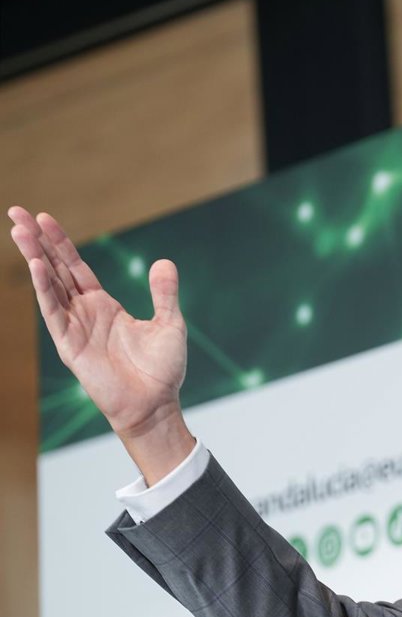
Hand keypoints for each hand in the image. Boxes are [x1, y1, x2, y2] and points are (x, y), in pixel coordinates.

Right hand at [9, 206, 193, 481]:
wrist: (155, 404)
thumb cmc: (162, 370)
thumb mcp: (170, 324)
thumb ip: (164, 294)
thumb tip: (163, 262)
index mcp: (104, 305)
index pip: (76, 267)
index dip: (60, 243)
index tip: (44, 217)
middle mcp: (85, 313)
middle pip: (55, 269)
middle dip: (37, 241)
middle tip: (16, 211)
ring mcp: (75, 327)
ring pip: (49, 285)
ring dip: (34, 258)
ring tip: (19, 231)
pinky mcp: (70, 345)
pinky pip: (54, 311)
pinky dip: (45, 288)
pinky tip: (36, 266)